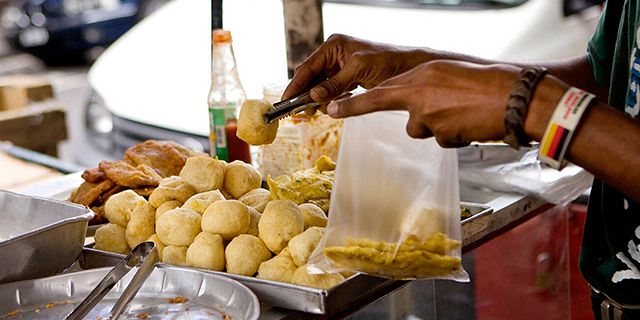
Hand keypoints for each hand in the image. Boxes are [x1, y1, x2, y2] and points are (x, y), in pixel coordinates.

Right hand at [282, 34, 431, 113]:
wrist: (410, 67)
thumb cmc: (388, 61)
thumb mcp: (358, 71)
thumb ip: (334, 83)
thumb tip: (314, 96)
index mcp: (334, 46)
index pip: (307, 68)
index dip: (295, 86)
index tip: (285, 101)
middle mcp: (334, 55)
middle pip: (311, 78)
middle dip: (306, 95)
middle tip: (301, 112)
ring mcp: (340, 67)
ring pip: (320, 87)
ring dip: (318, 100)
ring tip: (316, 111)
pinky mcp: (348, 78)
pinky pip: (331, 91)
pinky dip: (329, 100)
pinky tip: (330, 106)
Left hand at [326, 60, 531, 146]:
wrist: (516, 99)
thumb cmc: (490, 84)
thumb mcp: (451, 75)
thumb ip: (428, 88)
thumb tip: (416, 108)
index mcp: (420, 76)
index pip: (379, 93)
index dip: (354, 105)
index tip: (330, 110)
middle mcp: (419, 95)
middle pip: (405, 116)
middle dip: (415, 116)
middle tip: (413, 108)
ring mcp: (429, 117)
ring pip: (424, 129)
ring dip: (442, 126)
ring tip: (468, 115)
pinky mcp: (442, 135)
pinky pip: (444, 139)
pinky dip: (457, 135)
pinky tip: (473, 124)